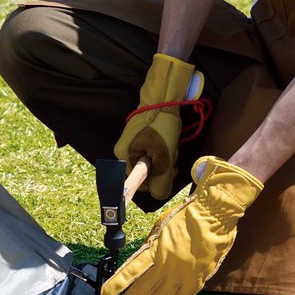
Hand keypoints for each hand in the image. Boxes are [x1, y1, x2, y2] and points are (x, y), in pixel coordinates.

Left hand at [100, 156, 262, 294]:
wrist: (214, 215)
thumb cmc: (186, 217)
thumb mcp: (160, 227)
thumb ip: (149, 247)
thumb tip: (139, 264)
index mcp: (154, 249)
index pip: (130, 272)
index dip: (115, 286)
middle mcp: (166, 265)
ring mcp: (181, 276)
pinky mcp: (196, 282)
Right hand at [113, 53, 198, 201]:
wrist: (163, 98)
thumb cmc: (161, 126)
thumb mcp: (164, 158)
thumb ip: (161, 182)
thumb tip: (157, 196)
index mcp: (123, 157)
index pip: (138, 183)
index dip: (153, 183)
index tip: (167, 173)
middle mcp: (122, 152)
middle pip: (145, 172)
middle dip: (162, 167)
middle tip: (172, 156)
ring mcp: (130, 143)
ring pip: (150, 162)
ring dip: (165, 158)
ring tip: (172, 146)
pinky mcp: (139, 137)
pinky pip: (151, 152)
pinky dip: (162, 150)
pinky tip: (169, 141)